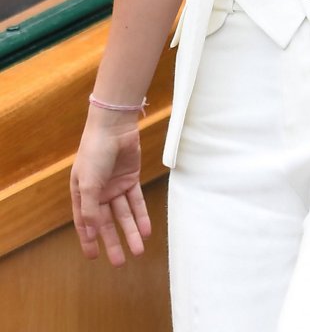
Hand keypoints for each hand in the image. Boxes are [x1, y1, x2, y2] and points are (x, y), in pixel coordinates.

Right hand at [70, 112, 150, 265]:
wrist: (114, 127)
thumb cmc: (95, 152)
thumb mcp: (88, 183)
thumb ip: (90, 209)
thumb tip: (93, 232)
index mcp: (82, 193)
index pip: (85, 222)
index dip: (88, 239)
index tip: (93, 257)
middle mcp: (99, 192)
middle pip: (106, 222)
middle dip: (113, 242)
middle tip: (119, 263)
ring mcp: (115, 186)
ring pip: (124, 215)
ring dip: (131, 232)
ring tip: (138, 252)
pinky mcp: (131, 179)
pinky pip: (137, 201)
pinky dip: (142, 215)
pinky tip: (146, 231)